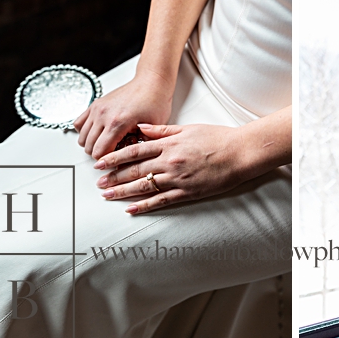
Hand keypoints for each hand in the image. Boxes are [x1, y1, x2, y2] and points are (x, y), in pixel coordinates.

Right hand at [75, 71, 175, 159]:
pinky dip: (84, 132)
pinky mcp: (95, 104)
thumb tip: (130, 159)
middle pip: (89, 147)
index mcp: (117, 123)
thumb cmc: (155, 102)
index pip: (100, 152)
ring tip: (106, 143)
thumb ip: (141, 146)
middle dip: (100, 154)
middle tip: (114, 152)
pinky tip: (97, 133)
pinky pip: (78, 123)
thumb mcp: (153, 129)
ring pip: (82, 137)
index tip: (117, 159)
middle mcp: (103, 115)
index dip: (108, 160)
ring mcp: (97, 109)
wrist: (151, 82)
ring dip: (91, 144)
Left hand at [96, 122, 250, 214]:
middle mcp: (170, 161)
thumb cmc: (217, 138)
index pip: (134, 151)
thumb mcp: (188, 128)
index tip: (100, 163)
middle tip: (98, 184)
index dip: (114, 158)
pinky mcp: (187, 192)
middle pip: (135, 170)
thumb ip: (163, 130)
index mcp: (169, 144)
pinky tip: (131, 209)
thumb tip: (142, 129)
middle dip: (114, 177)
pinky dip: (145, 205)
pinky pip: (162, 200)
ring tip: (108, 196)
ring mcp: (178, 178)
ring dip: (123, 192)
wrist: (240, 153)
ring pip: (144, 187)